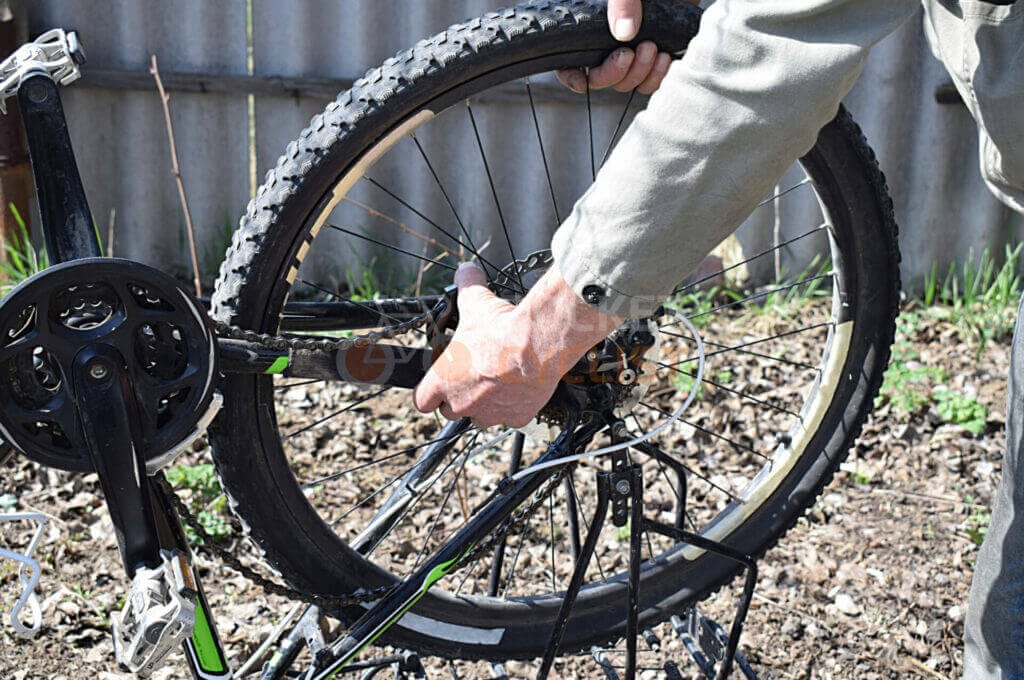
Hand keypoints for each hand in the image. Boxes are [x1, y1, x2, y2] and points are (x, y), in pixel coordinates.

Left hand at [413, 262, 621, 428]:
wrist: (536, 345)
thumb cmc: (501, 328)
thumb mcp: (476, 302)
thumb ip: (466, 285)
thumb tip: (466, 270)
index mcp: (443, 380)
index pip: (422, 401)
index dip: (429, 393)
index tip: (437, 385)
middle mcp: (462, 403)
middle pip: (450, 412)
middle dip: (459, 399)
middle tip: (472, 379)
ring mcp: (489, 414)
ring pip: (480, 419)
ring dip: (485, 406)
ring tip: (497, 385)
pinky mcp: (516, 418)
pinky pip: (511, 418)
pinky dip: (514, 408)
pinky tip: (521, 390)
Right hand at [556, 0, 697, 94]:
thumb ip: (623, 2)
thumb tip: (624, 34)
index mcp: (592, 23)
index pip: (568, 57)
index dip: (570, 75)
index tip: (582, 82)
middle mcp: (609, 39)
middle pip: (599, 77)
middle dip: (614, 73)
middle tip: (629, 53)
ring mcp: (633, 47)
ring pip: (626, 82)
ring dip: (639, 74)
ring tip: (652, 49)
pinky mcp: (657, 50)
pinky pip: (651, 79)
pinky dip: (658, 76)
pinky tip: (665, 58)